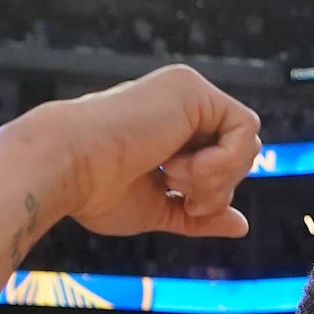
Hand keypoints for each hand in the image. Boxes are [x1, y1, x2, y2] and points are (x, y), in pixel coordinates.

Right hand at [32, 64, 259, 239]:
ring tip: (172, 177)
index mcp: (170, 130)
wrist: (66, 168)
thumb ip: (200, 215)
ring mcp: (187, 93)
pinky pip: (245, 128)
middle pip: (242, 153)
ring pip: (248, 142)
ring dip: (217, 176)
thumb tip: (241, 225)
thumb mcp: (158, 209)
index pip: (224, 164)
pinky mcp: (191, 88)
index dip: (215, 194)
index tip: (183, 204)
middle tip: (178, 191)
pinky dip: (222, 160)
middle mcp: (181, 106)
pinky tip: (178, 165)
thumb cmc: (95, 191)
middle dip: (219, 187)